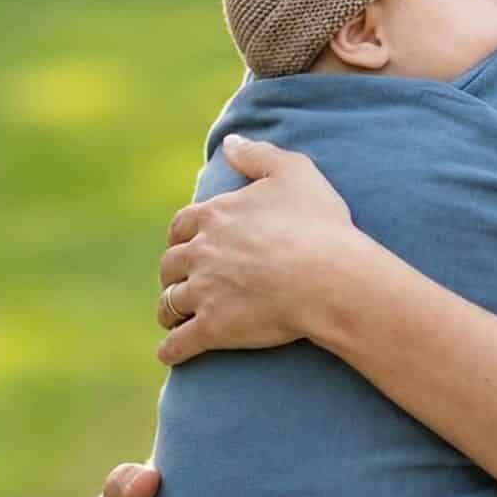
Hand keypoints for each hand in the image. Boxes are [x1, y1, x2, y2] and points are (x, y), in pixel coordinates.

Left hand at [156, 135, 369, 365]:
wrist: (328, 276)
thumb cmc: (317, 225)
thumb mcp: (293, 172)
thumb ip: (257, 154)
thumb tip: (230, 142)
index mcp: (214, 216)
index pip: (181, 226)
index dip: (182, 236)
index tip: (185, 243)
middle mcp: (200, 253)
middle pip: (170, 265)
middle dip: (172, 274)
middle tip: (181, 283)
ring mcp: (204, 292)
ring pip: (169, 304)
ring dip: (168, 311)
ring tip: (172, 319)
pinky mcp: (213, 328)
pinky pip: (179, 343)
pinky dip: (170, 350)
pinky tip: (169, 354)